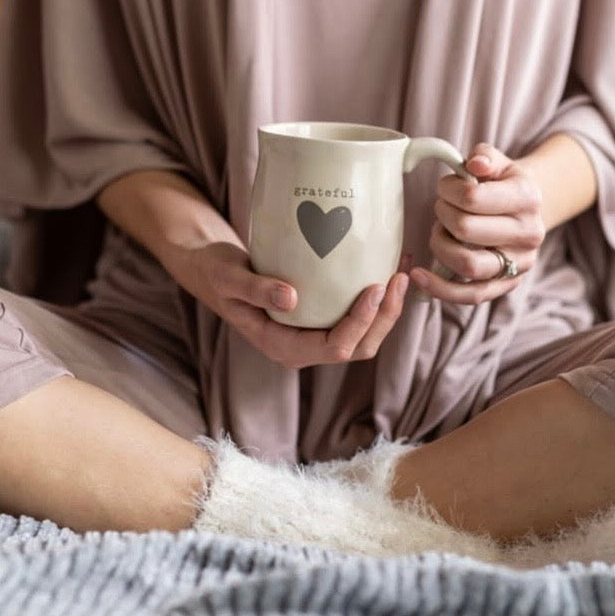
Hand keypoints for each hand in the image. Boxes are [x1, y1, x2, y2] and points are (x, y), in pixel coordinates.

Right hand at [165, 241, 409, 369]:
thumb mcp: (230, 278)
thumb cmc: (218, 273)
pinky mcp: (321, 317)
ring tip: (402, 271)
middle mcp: (303, 347)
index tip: (376, 286)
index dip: (360, 322)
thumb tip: (291, 298)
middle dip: (385, 318)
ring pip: (363, 336)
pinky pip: (356, 317)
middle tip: (399, 277)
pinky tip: (386, 267)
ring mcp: (313, 334)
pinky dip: (376, 298)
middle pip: (357, 347)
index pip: (334, 348)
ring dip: (387, 309)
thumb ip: (256, 290)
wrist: (212, 270)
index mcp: (282, 347)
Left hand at [410, 142, 544, 304]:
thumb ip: (484, 156)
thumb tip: (474, 165)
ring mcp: (519, 263)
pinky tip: (419, 276)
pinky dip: (440, 289)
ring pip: (468, 265)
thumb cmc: (502, 183)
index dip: (448, 191)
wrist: (526, 209)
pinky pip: (471, 295)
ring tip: (440, 232)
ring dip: (440, 246)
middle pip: (466, 230)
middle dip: (442, 215)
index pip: (473, 198)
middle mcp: (529, 233)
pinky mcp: (506, 285)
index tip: (445, 188)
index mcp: (528, 198)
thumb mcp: (497, 162)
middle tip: (441, 208)